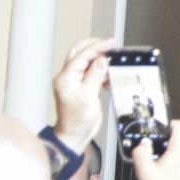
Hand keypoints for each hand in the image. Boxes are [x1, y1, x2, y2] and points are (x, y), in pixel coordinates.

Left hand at [52, 37, 113, 151]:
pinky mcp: (81, 87)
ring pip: (86, 61)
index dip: (98, 47)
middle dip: (96, 46)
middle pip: (80, 52)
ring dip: (100, 58)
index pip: (82, 55)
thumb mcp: (88, 98)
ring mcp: (74, 81)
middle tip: (111, 45)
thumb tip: (101, 60)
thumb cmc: (77, 121)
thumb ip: (94, 76)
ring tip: (114, 59)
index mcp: (66, 78)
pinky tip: (110, 76)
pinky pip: (91, 72)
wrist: (74, 135)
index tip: (111, 43)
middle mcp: (68, 77)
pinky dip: (101, 70)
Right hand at [132, 120, 179, 179]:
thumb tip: (142, 146)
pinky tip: (168, 172)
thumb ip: (140, 153)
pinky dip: (179, 162)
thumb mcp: (144, 170)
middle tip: (156, 149)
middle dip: (168, 141)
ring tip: (161, 162)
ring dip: (173, 152)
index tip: (161, 129)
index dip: (170, 124)